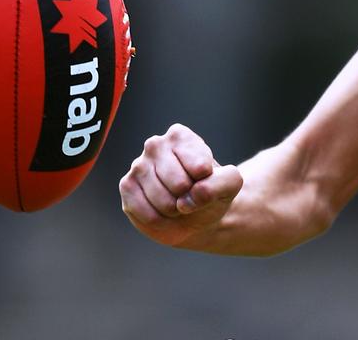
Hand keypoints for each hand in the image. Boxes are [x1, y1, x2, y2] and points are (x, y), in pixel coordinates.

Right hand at [119, 123, 243, 248]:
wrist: (195, 215)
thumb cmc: (211, 192)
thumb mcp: (231, 183)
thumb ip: (223, 182)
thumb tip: (192, 194)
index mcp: (180, 136)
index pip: (200, 167)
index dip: (207, 182)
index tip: (205, 179)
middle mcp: (155, 145)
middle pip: (179, 184)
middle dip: (190, 198)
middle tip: (189, 195)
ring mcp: (138, 166)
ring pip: (163, 201)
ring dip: (176, 211)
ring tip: (177, 204)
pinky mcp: (127, 188)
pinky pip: (147, 213)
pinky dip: (161, 221)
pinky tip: (162, 212)